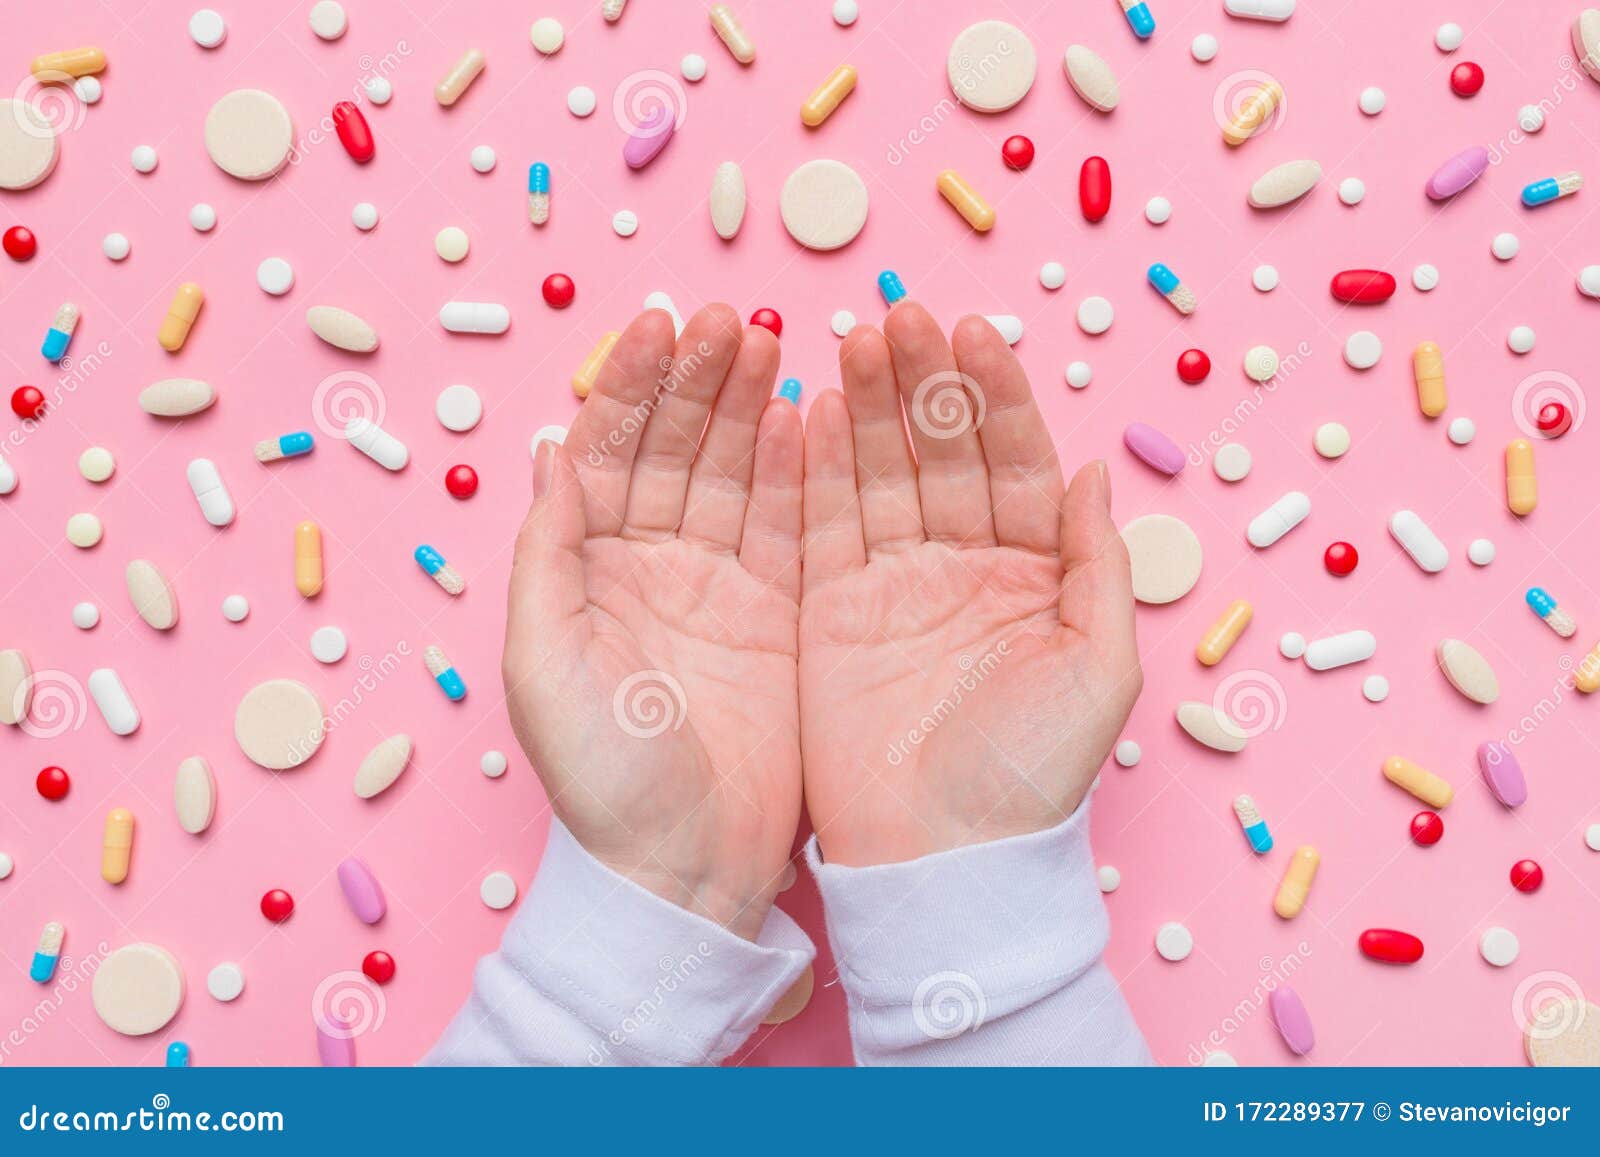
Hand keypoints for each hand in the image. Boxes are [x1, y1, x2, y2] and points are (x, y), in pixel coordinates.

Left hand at [505, 305, 802, 940]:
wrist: (686, 867)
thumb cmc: (603, 779)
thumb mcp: (543, 666)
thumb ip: (544, 557)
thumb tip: (545, 452)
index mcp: (586, 571)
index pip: (606, 453)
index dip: (631, 387)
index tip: (661, 325)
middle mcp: (651, 565)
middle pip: (674, 448)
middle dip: (699, 380)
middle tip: (732, 320)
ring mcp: (718, 585)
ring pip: (732, 472)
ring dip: (748, 407)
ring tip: (770, 343)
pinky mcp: (778, 613)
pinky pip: (786, 524)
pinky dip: (795, 470)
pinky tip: (805, 415)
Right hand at [797, 303, 1141, 867]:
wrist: (941, 860)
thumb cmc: (1031, 776)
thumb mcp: (1099, 671)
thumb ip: (1099, 567)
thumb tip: (1095, 472)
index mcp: (1032, 576)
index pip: (1014, 464)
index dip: (995, 399)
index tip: (973, 337)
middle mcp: (961, 568)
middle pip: (942, 455)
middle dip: (925, 385)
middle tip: (902, 319)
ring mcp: (892, 586)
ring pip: (881, 475)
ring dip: (871, 407)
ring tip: (858, 342)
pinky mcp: (830, 611)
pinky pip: (823, 525)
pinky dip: (818, 468)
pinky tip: (817, 409)